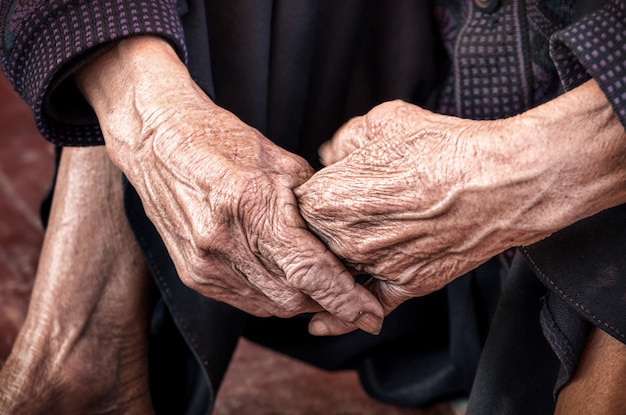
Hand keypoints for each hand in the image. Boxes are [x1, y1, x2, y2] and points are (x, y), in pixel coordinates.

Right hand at [75, 37, 383, 332]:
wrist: (159, 141)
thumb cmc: (222, 141)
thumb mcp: (278, 160)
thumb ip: (312, 204)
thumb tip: (341, 236)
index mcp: (252, 207)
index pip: (310, 271)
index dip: (346, 299)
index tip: (371, 315)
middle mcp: (225, 243)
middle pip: (294, 298)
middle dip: (329, 303)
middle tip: (352, 296)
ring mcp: (205, 263)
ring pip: (271, 306)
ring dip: (301, 302)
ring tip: (321, 288)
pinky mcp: (193, 274)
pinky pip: (246, 302)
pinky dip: (272, 298)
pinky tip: (284, 282)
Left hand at [297, 88, 625, 334]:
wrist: (504, 180)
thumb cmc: (446, 146)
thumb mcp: (384, 122)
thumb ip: (344, 140)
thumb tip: (332, 154)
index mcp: (328, 198)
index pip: (294, 206)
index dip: (311, 195)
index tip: (326, 188)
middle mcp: (345, 239)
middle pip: (312, 242)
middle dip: (319, 229)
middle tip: (344, 211)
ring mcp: (375, 266)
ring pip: (335, 273)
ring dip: (328, 267)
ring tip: (339, 251)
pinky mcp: (405, 286)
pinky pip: (364, 308)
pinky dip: (342, 317)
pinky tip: (321, 324)